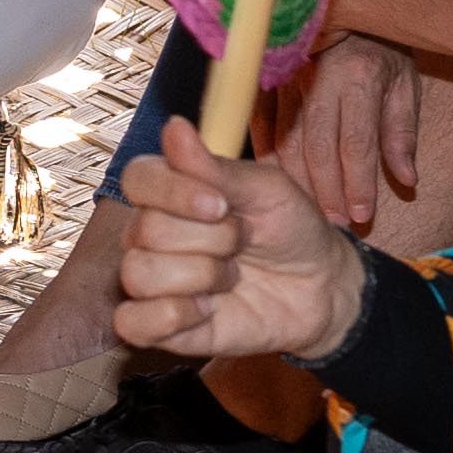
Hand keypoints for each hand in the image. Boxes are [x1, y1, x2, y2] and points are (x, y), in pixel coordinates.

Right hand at [108, 121, 366, 366]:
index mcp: (172, 191)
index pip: (137, 178)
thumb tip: (175, 127)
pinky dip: (174, 316)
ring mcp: (153, 281)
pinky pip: (132, 322)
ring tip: (230, 279)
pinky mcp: (159, 326)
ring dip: (200, 277)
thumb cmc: (291, 229)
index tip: (220, 205)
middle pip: (146, 230)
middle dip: (210, 240)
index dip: (172, 192)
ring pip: (139, 275)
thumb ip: (216, 167)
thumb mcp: (266, 190)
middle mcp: (151, 233)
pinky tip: (209, 310)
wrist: (320, 288)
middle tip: (242, 245)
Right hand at [270, 33, 431, 234]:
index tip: (363, 214)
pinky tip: (278, 182)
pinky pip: (260, 124)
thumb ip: (402, 132)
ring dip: (299, 181)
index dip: (359, 183)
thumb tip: (408, 180)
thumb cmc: (379, 48)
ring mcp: (287, 77)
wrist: (343, 2)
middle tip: (337, 223)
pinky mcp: (265, 78)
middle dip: (327, 191)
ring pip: (286, 140)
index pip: (357, 142)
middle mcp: (320, 77)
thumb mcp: (404, 83)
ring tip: (312, 211)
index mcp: (360, 76)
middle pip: (318, 147)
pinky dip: (267, 157)